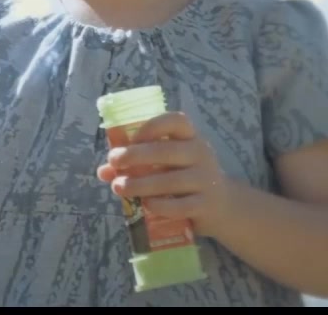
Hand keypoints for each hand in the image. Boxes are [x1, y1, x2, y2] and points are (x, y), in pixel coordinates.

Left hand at [96, 111, 233, 236]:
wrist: (223, 206)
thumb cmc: (186, 177)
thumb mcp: (167, 165)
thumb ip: (137, 164)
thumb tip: (104, 171)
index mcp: (190, 137)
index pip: (177, 121)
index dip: (151, 126)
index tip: (131, 138)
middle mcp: (200, 154)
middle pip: (166, 150)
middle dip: (135, 156)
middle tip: (114, 162)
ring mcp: (206, 180)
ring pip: (169, 180)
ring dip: (140, 184)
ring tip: (118, 187)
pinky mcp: (205, 205)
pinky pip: (179, 205)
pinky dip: (159, 205)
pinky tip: (145, 204)